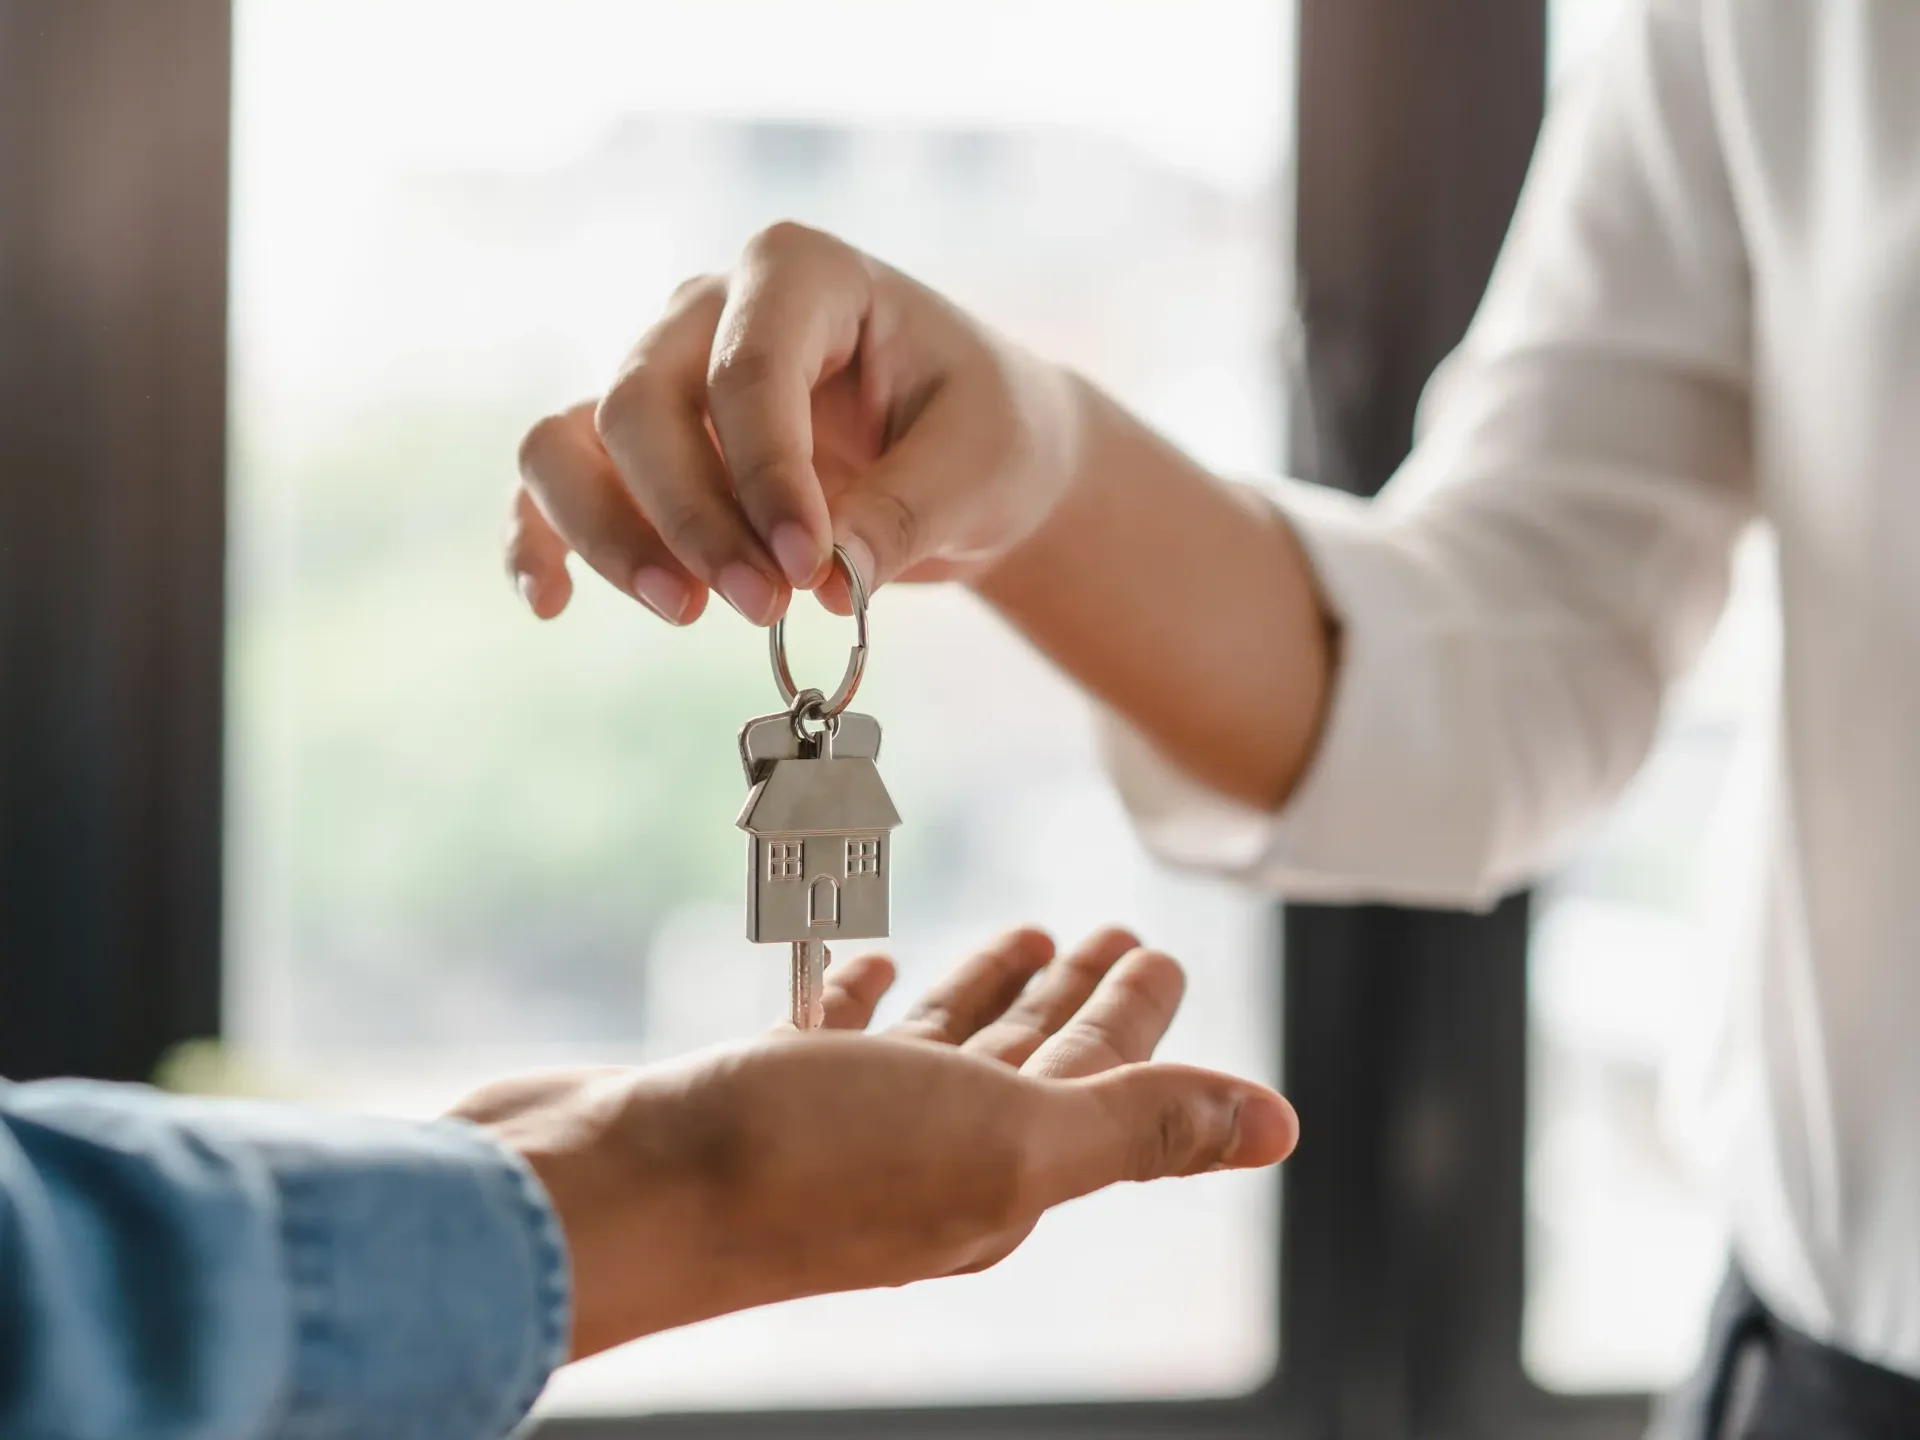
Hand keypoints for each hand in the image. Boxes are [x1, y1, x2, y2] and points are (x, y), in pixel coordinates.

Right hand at [450, 928, 1296, 1360]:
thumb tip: (1280, 1126)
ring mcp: (837, 1133)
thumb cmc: (804, 1168)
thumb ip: (1135, 1126)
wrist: (598, 1199)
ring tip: (1019, 935)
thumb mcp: (1006, 1143)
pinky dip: (868, 1004)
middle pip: (1027, 1067)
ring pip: (938, 1054)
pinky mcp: (757, 1101)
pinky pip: (837, 1044)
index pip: (1100, 1084)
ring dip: (984, 996)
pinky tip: (873, 971)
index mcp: (1003, 1176)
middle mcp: (926, 1161)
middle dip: (1075, 1002)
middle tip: (1106, 932)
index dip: (1137, 1013)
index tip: (1152, 943)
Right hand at [507, 222, 1087, 625]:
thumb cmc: (984, 432)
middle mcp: (707, 309)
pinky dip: (541, 539)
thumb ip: (903, 515)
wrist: (974, 453)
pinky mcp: (640, 450)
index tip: (810, 569)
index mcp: (800, 273)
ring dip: (612, 534)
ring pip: (572, 441)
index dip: (766, 479)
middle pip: (641, 405)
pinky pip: (553, 482)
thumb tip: (826, 583)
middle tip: (762, 606)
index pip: (745, 372)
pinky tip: (548, 603)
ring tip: (685, 610)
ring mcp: (661, 374)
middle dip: (694, 519)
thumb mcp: (979, 466)